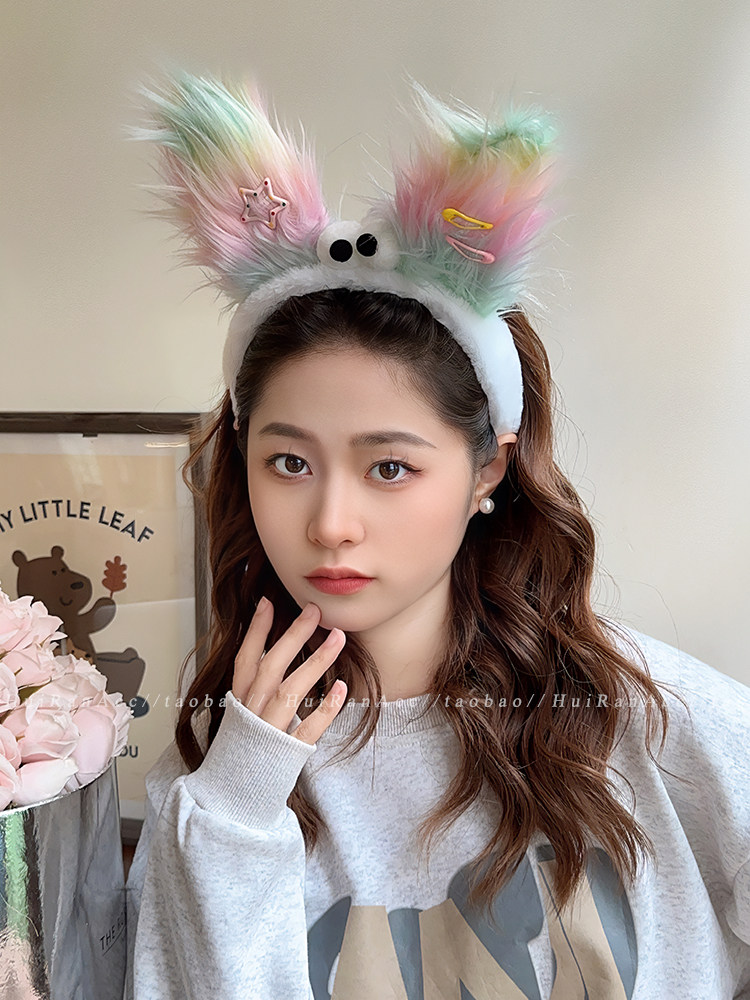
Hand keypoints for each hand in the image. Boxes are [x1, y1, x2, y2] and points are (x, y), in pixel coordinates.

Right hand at [232, 598, 346, 744]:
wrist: (231, 799)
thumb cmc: (241, 752)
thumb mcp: (240, 714)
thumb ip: (252, 687)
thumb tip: (265, 653)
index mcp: (238, 701)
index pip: (245, 659)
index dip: (256, 630)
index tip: (268, 602)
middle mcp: (251, 713)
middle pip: (271, 667)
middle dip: (293, 637)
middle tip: (314, 611)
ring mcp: (268, 732)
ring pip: (290, 692)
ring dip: (315, 662)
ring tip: (337, 638)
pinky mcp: (286, 753)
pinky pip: (307, 728)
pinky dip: (325, 709)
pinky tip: (342, 688)